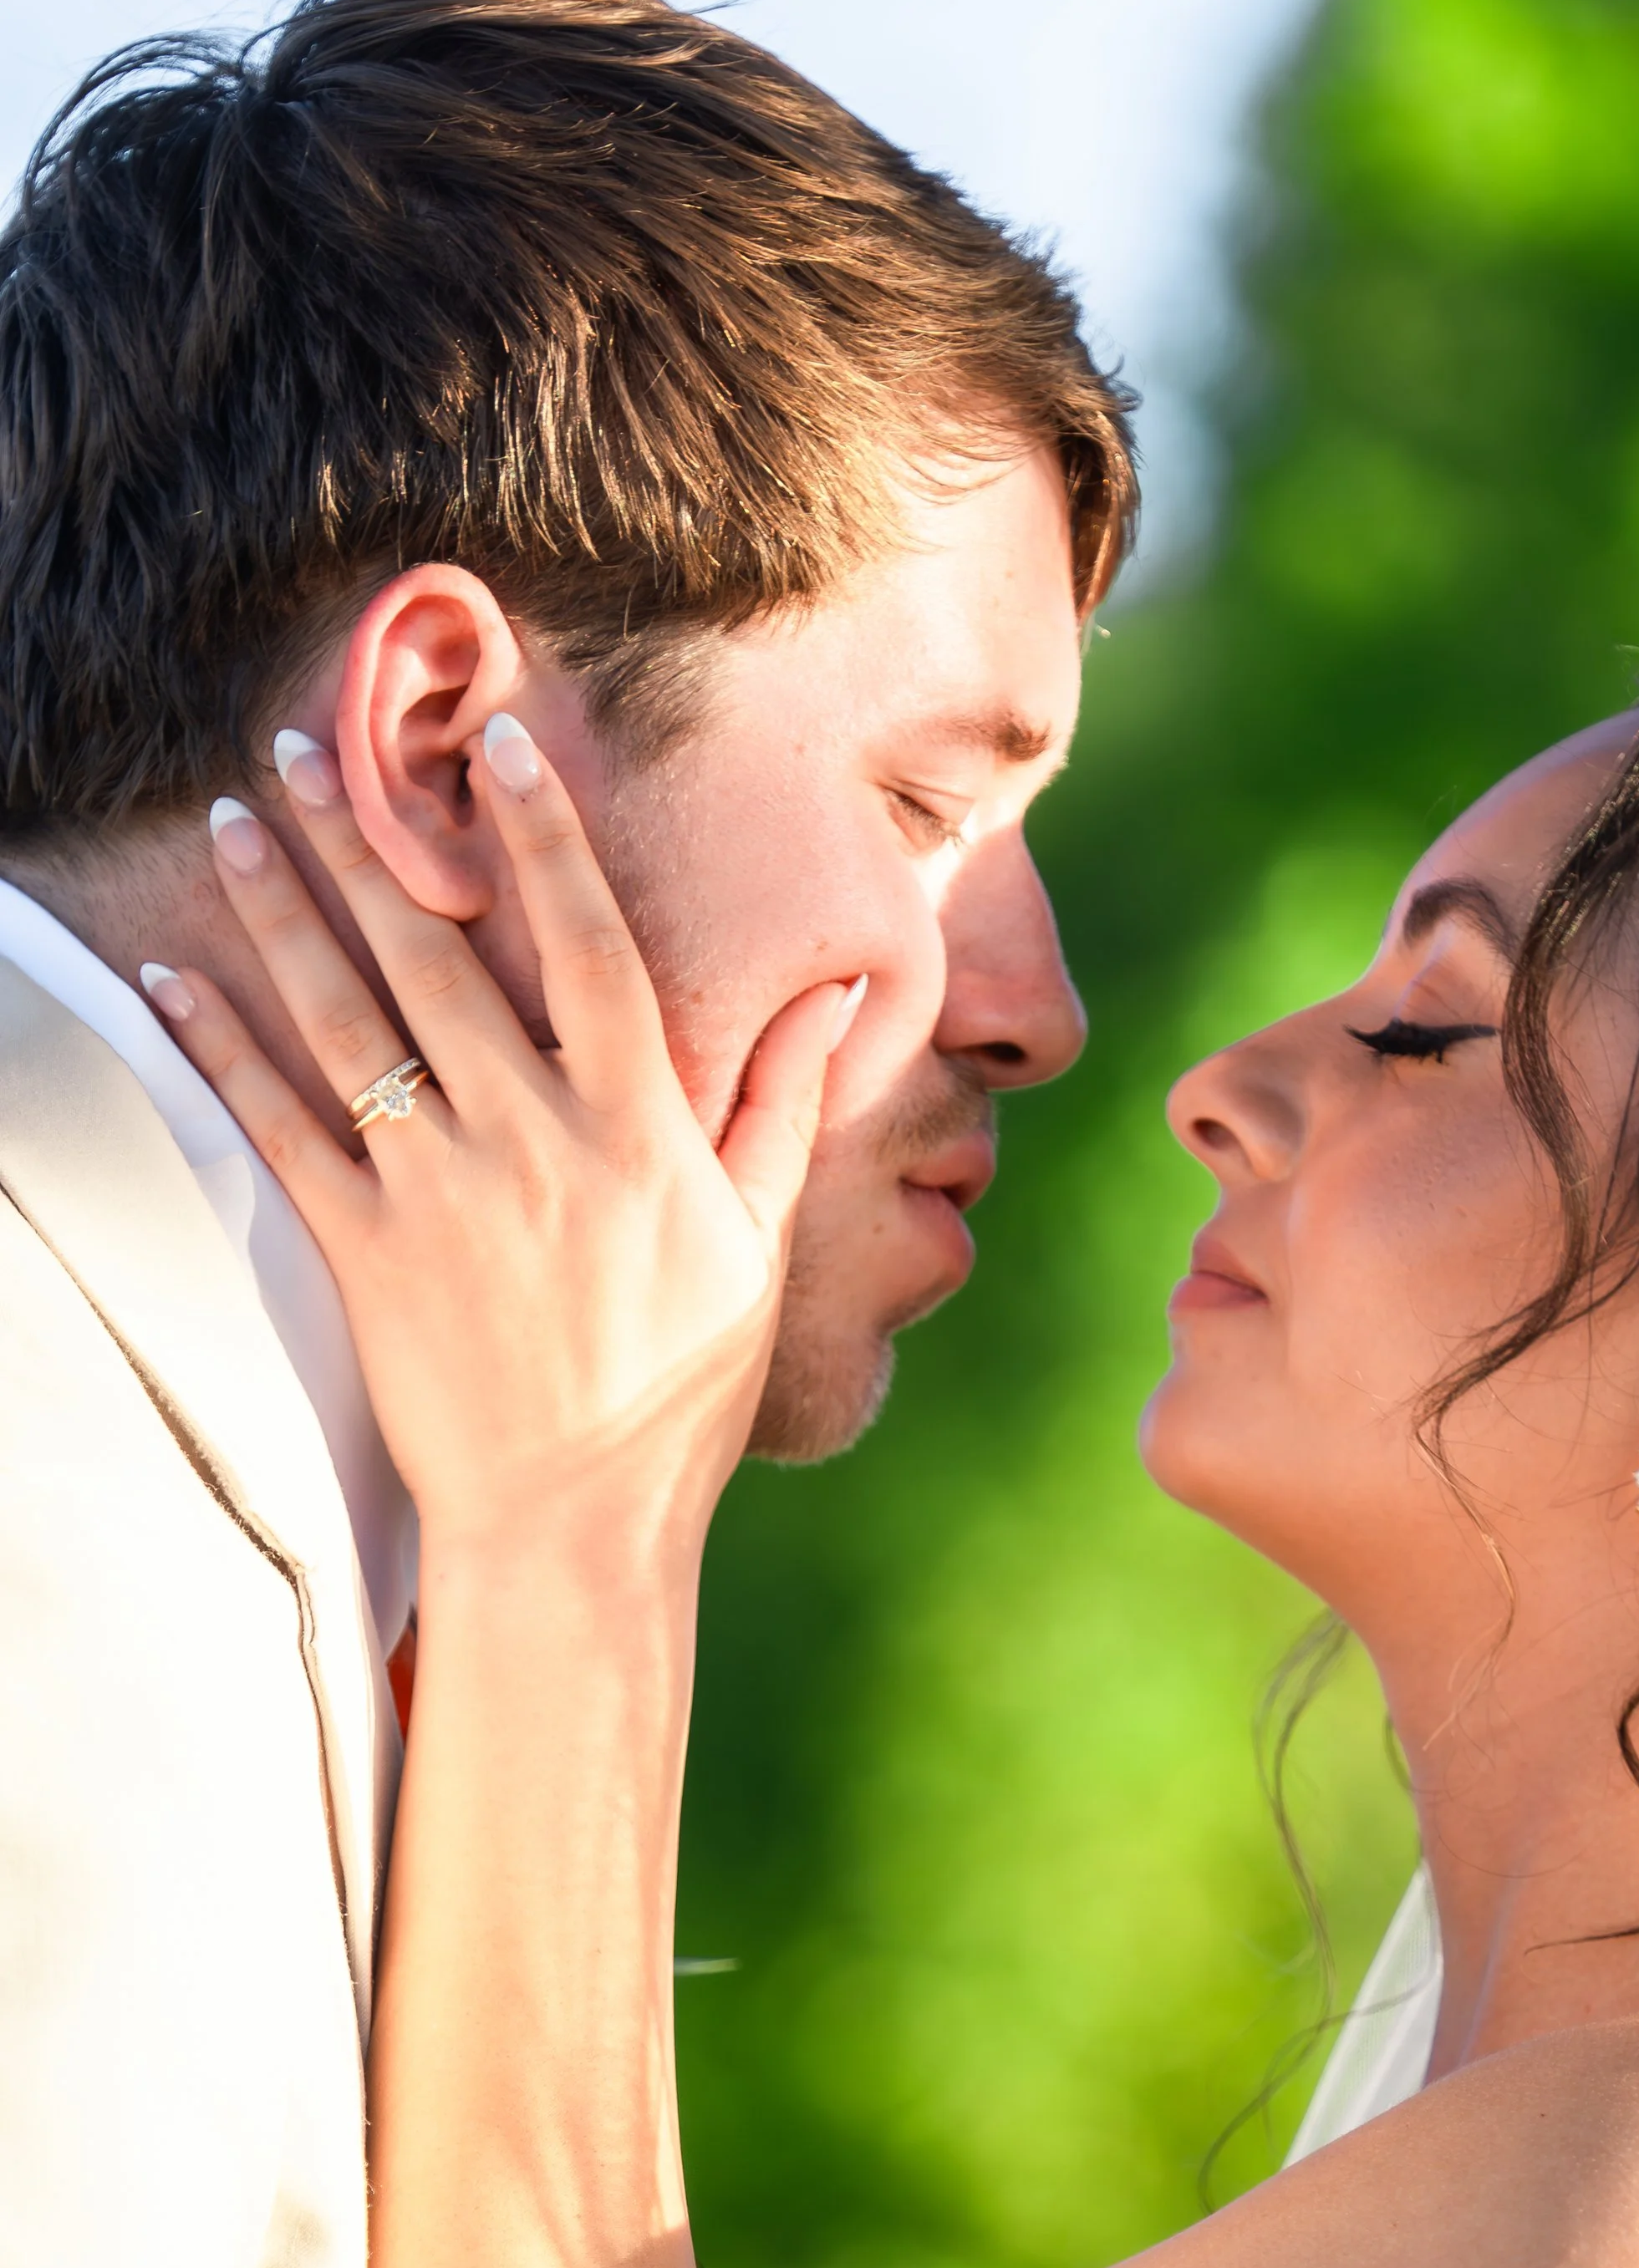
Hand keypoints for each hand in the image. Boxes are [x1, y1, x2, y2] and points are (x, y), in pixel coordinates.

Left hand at [150, 716, 858, 1559]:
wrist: (574, 1525)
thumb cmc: (679, 1390)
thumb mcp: (757, 1245)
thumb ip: (782, 1108)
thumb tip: (835, 994)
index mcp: (638, 1131)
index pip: (591, 950)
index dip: (546, 839)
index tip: (500, 747)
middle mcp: (534, 1142)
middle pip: (437, 958)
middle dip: (366, 839)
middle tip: (308, 741)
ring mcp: (440, 1194)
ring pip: (346, 1020)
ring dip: (284, 909)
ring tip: (241, 817)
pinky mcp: (363, 1253)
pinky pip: (278, 1128)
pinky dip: (220, 1045)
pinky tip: (174, 973)